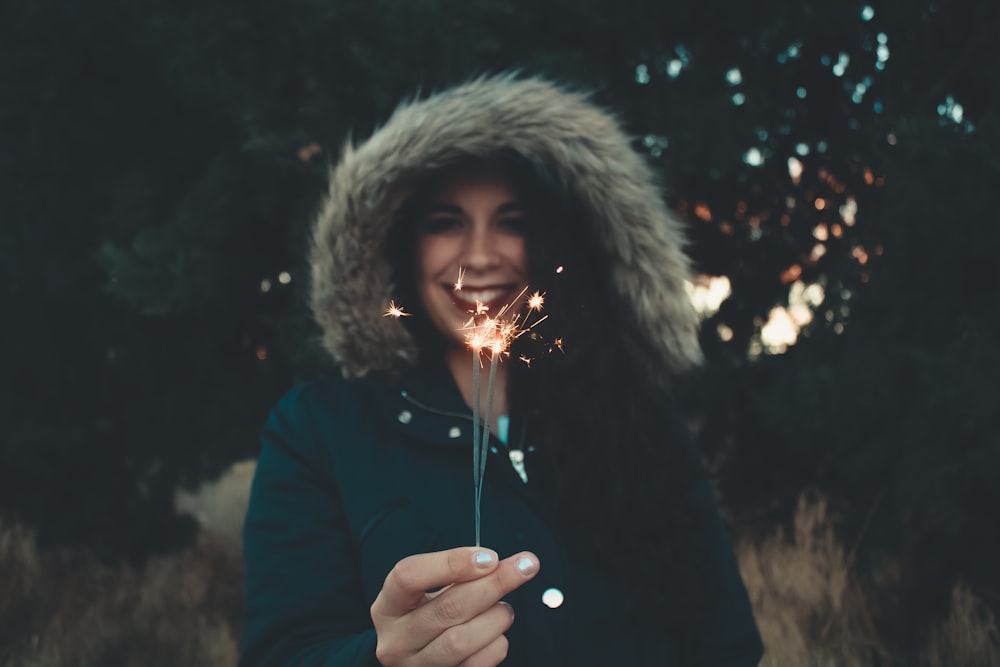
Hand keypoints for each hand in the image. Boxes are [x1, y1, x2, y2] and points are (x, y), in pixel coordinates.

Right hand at [370, 547, 539, 666]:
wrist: (417, 659)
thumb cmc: (427, 616)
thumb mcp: (428, 593)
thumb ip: (457, 576)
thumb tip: (501, 565)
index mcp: (388, 606)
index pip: (409, 575)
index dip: (451, 562)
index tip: (489, 556)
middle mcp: (395, 640)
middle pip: (446, 608)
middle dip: (493, 584)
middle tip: (524, 567)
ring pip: (462, 640)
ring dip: (496, 617)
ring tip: (504, 608)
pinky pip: (476, 665)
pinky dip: (496, 644)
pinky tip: (496, 633)